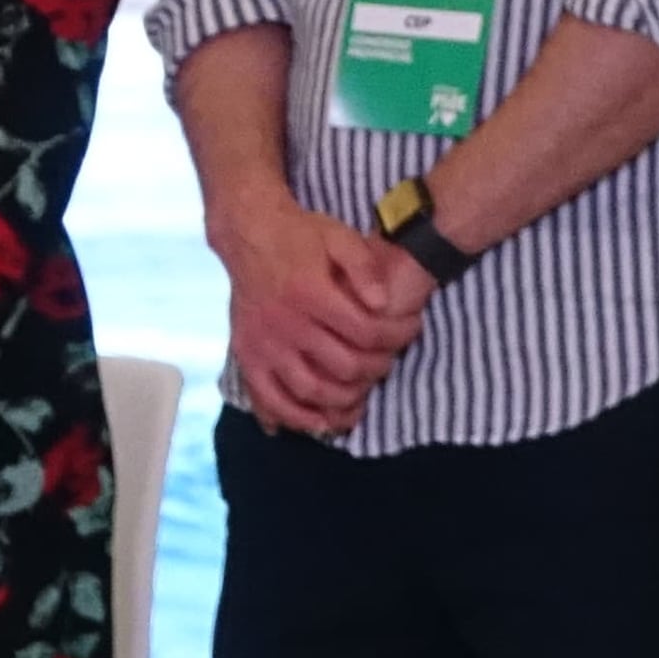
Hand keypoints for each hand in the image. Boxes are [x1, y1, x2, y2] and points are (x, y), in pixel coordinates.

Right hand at [220, 195, 418, 437]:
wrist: (250, 235)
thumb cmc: (302, 235)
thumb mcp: (340, 236)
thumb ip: (365, 267)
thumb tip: (383, 303)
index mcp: (311, 294)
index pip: (366, 332)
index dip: (398, 336)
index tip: (412, 329)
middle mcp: (286, 324)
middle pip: (343, 366)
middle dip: (377, 369)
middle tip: (390, 361)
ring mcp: (263, 344)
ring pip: (309, 390)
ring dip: (342, 402)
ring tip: (363, 399)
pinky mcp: (246, 356)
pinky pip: (268, 399)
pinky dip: (294, 417)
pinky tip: (318, 423)